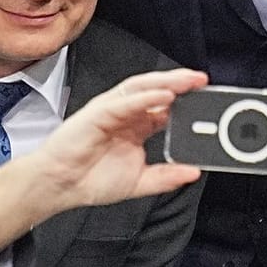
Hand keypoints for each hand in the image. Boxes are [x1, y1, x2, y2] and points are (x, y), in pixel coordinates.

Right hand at [0, 69, 205, 255]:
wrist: (59, 185)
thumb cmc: (90, 179)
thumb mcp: (139, 182)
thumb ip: (166, 177)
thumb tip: (193, 172)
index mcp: (136, 127)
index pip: (166, 108)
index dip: (186, 102)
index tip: (207, 101)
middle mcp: (126, 114)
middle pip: (157, 91)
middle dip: (181, 84)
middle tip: (202, 82)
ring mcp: (112, 110)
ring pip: (142, 88)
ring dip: (166, 82)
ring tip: (188, 81)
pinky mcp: (98, 112)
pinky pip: (124, 101)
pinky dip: (145, 96)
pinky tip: (162, 95)